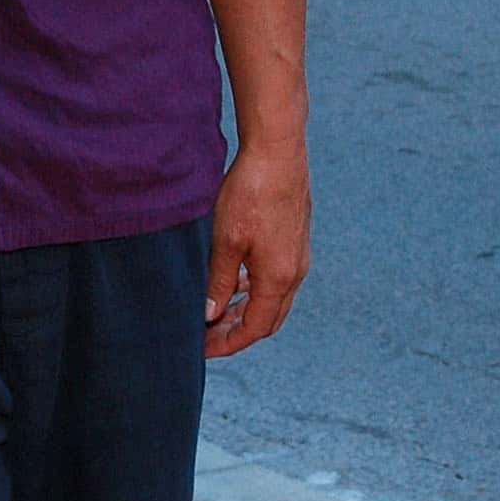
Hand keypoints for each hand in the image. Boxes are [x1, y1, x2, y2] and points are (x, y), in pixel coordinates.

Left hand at [204, 140, 311, 358]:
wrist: (278, 151)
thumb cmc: (251, 193)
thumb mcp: (225, 241)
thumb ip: (218, 282)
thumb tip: (210, 315)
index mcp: (278, 278)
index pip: (255, 329)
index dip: (228, 343)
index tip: (202, 349)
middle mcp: (294, 272)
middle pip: (267, 318)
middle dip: (237, 331)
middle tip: (206, 334)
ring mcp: (297, 256)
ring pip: (272, 298)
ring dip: (245, 309)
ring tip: (216, 310)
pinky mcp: (294, 239)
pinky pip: (276, 278)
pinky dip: (254, 288)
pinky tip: (234, 280)